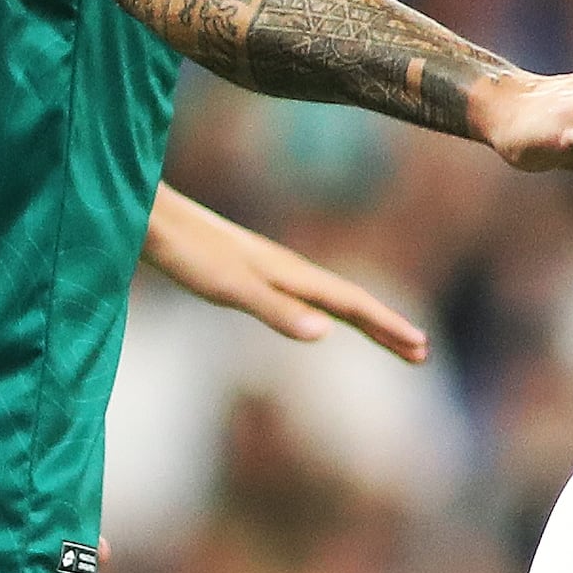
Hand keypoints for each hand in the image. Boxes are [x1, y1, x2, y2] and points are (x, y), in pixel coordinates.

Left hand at [143, 191, 431, 359]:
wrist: (151, 219)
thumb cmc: (188, 254)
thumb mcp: (232, 288)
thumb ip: (277, 310)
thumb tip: (325, 333)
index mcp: (291, 274)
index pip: (351, 303)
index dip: (385, 325)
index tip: (419, 346)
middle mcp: (287, 269)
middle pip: (349, 301)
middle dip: (385, 327)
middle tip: (420, 352)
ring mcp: (270, 269)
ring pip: (329, 298)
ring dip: (362, 320)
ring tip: (387, 339)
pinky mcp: (249, 271)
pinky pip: (305, 295)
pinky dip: (328, 311)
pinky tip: (321, 317)